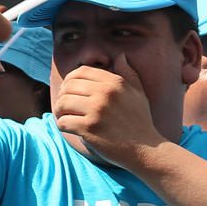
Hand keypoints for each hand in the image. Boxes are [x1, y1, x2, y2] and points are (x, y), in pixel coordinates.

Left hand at [54, 54, 165, 169]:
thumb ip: (128, 73)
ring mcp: (96, 111)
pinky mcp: (89, 128)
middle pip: (68, 86)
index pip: (80, 72)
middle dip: (62, 96)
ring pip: (62, 103)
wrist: (146, 149)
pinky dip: (62, 125)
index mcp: (114, 82)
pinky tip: (69, 128)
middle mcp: (104, 93)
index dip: (70, 80)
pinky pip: (63, 122)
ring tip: (65, 116)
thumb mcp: (138, 92)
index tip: (69, 90)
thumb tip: (120, 56)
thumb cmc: (140, 121)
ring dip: (59, 111)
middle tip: (65, 106)